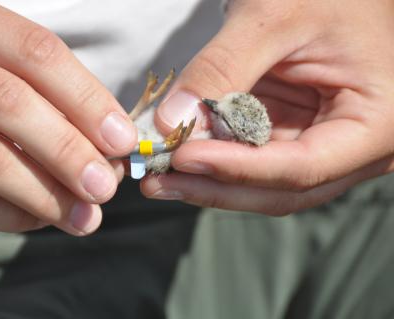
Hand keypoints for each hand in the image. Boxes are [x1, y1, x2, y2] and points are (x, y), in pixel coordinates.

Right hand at [0, 0, 136, 233]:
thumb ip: (41, 89)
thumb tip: (106, 146)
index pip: (34, 51)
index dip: (86, 99)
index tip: (122, 140)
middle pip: (5, 102)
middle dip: (66, 151)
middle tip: (105, 186)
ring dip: (42, 194)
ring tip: (85, 216)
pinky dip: (3, 213)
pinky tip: (40, 219)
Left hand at [142, 0, 393, 213]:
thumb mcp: (275, 16)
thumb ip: (223, 66)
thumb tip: (171, 121)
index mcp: (375, 124)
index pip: (301, 167)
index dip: (237, 169)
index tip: (182, 158)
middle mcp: (353, 150)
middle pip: (278, 189)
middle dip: (213, 186)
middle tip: (155, 180)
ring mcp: (322, 148)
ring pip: (260, 184)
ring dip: (206, 181)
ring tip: (156, 175)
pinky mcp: (293, 139)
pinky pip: (250, 161)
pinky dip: (213, 159)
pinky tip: (177, 154)